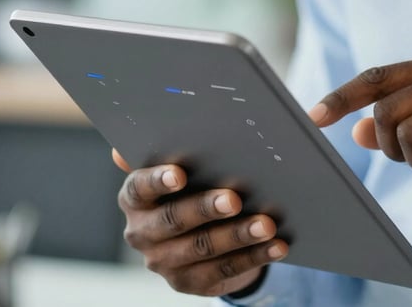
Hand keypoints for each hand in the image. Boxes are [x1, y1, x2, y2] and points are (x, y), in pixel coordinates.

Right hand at [113, 150, 287, 296]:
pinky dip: (254, 256)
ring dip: (238, 235)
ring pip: (203, 249)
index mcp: (134, 198)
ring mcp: (165, 262)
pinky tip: (276, 245)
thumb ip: (168, 146)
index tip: (180, 173)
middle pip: (173, 220)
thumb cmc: (191, 182)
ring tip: (267, 223)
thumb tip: (145, 129)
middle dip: (205, 208)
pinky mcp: (191, 283)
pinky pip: (225, 270)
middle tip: (234, 198)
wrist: (198, 230)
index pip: (139, 188)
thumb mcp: (180, 163)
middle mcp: (142, 232)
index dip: (158, 181)